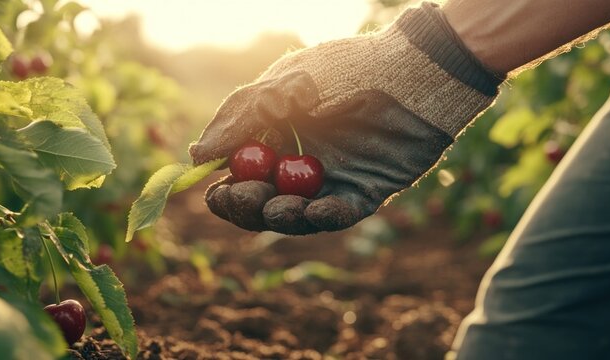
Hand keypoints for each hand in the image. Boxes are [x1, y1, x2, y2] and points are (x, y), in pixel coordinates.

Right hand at [190, 2, 500, 234]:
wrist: (411, 72)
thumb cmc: (344, 71)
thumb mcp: (281, 87)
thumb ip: (239, 119)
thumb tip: (199, 155)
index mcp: (276, 136)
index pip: (242, 173)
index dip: (226, 189)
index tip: (212, 194)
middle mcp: (300, 161)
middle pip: (264, 200)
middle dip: (248, 206)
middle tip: (243, 199)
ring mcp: (332, 178)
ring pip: (298, 213)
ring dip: (282, 216)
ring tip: (276, 207)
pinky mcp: (364, 191)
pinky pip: (340, 213)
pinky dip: (325, 217)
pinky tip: (314, 212)